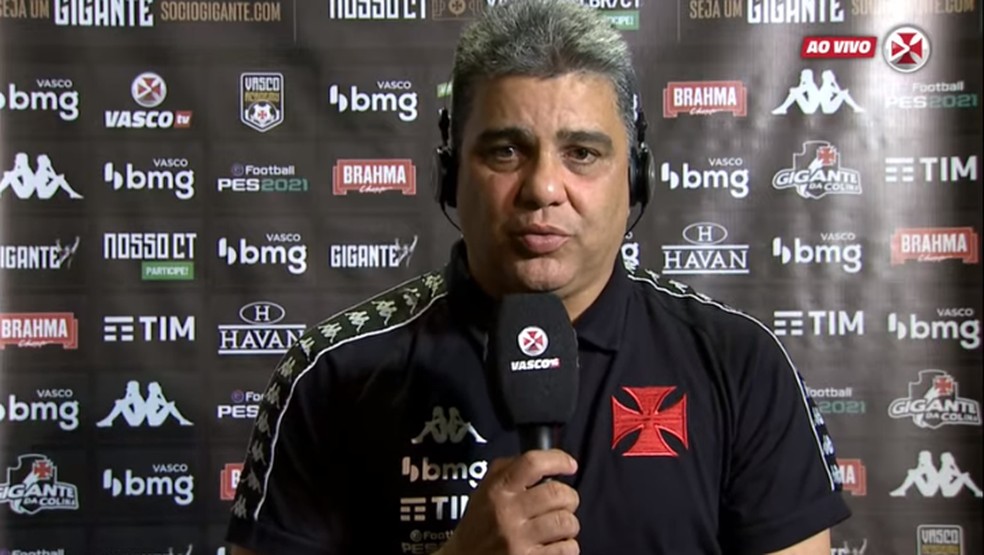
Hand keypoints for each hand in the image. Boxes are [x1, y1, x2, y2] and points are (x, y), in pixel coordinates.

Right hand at [439, 449, 579, 554]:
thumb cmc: (478, 525)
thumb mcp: (484, 492)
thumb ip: (507, 470)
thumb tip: (544, 460)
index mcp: (496, 490)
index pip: (532, 463)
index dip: (558, 460)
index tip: (570, 465)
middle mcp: (507, 513)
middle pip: (557, 493)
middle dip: (569, 497)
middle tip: (565, 504)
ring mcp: (518, 540)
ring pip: (566, 522)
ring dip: (569, 525)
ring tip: (559, 528)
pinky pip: (566, 549)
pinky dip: (567, 547)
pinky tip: (555, 546)